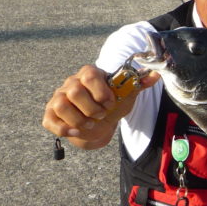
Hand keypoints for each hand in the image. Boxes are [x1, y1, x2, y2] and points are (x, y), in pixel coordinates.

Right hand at [42, 65, 158, 149]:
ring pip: (61, 105)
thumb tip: (156, 75)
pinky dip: (64, 128)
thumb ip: (139, 83)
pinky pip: (50, 120)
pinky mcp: (50, 114)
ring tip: (90, 124)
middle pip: (74, 90)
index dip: (102, 92)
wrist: (99, 122)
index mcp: (89, 74)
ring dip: (79, 119)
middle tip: (101, 115)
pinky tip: (77, 131)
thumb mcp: (126, 94)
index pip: (90, 74)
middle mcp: (71, 83)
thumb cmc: (112, 104)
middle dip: (92, 108)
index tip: (111, 103)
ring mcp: (58, 98)